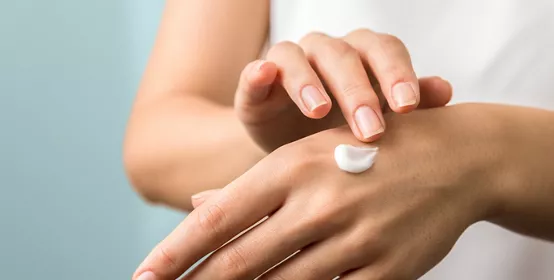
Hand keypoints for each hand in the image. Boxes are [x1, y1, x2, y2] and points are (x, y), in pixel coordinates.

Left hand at [134, 104, 504, 279]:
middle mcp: (319, 203)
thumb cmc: (370, 149)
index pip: (219, 218)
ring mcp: (355, 241)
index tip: (146, 275)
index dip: (177, 251)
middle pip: (241, 261)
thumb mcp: (309, 153)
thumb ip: (254, 185)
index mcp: (293, 167)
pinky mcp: (387, 271)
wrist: (455, 158)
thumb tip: (199, 206)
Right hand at [235, 29, 451, 151]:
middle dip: (358, 91)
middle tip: (370, 130)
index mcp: (361, 57)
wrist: (295, 154)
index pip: (384, 51)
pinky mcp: (255, 83)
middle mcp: (325, 52)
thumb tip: (445, 90)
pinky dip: (257, 73)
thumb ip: (408, 105)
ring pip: (297, 57)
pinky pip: (254, 71)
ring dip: (309, 81)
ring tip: (320, 112)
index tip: (408, 107)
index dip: (396, 73)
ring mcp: (289, 64)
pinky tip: (264, 76)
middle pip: (343, 55)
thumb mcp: (378, 124)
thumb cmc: (343, 134)